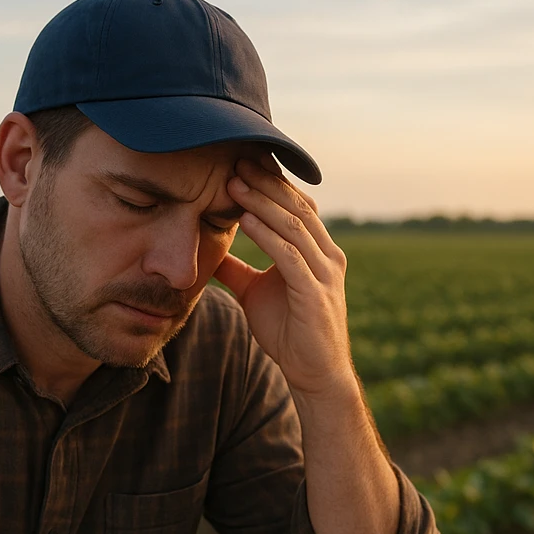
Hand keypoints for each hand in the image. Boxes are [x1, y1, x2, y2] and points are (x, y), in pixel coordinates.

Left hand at [214, 157, 352, 397]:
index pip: (296, 205)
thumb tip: (206, 247)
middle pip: (296, 206)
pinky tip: (246, 220)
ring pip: (294, 226)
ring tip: (234, 183)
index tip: (239, 161)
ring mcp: (325, 273)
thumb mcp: (254, 291)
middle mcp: (327, 255)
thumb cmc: (288, 332)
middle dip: (265, 182)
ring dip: (262, 202)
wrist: (313, 374)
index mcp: (316, 251)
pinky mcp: (315, 294)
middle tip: (235, 160)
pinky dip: (268, 235)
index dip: (270, 182)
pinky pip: (291, 256)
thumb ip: (236, 267)